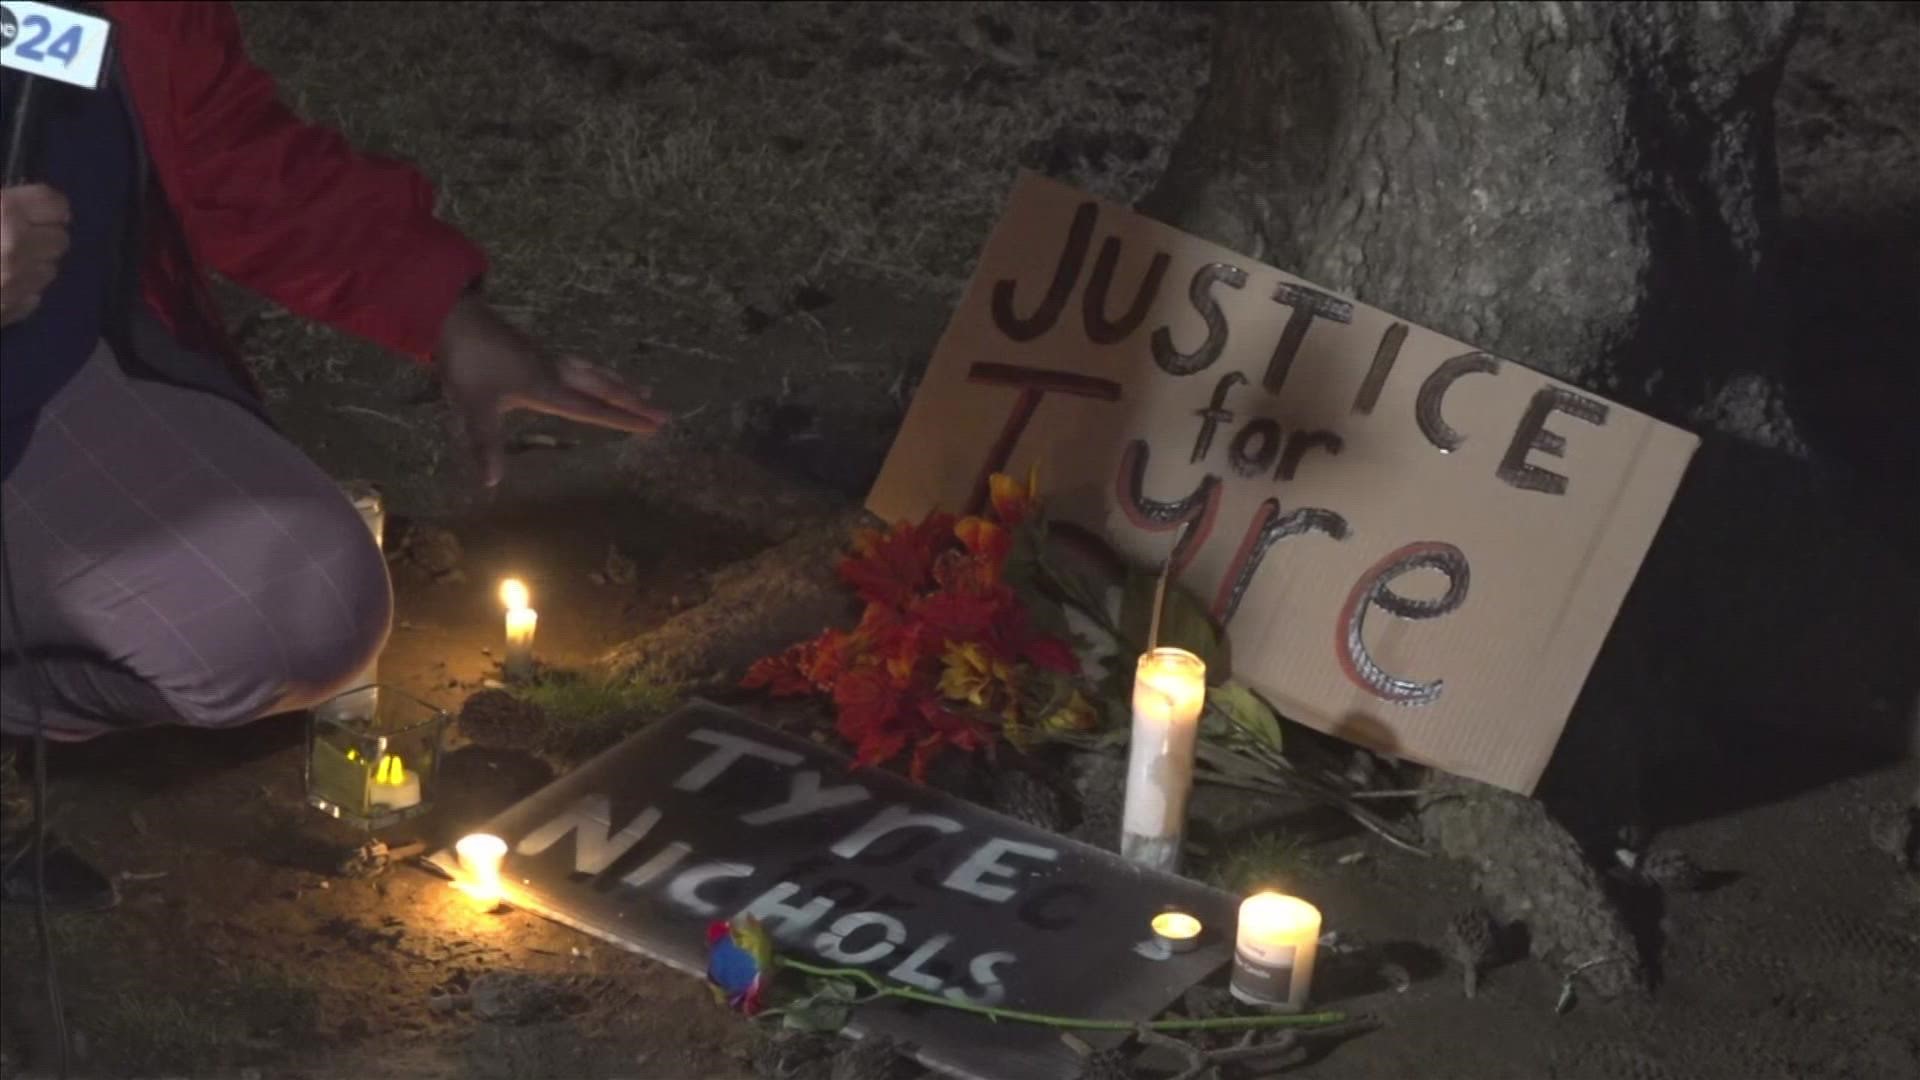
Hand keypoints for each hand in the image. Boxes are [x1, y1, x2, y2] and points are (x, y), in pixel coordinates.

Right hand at [0, 185, 71, 327]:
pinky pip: (34, 296)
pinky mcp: (12, 311)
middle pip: (61, 238)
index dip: (49, 205)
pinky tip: (3, 284)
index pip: (55, 204)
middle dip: (45, 235)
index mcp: (3, 212)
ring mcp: (18, 283)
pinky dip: (24, 290)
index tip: (39, 208)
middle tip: (23, 234)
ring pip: (51, 269)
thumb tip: (19, 204)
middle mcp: (19, 247)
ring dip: (37, 264)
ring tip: (11, 260)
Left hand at [435, 294, 670, 486]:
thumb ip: (485, 444)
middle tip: (665, 414)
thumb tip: (492, 482)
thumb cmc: (466, 364)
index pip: (593, 409)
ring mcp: (550, 358)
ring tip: (645, 390)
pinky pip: (583, 364)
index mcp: (547, 388)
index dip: (624, 420)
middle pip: (605, 389)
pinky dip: (601, 372)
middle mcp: (557, 372)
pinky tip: (596, 372)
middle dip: (636, 403)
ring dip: (621, 384)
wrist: (455, 316)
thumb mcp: (472, 408)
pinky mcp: (540, 350)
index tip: (654, 426)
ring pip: (596, 373)